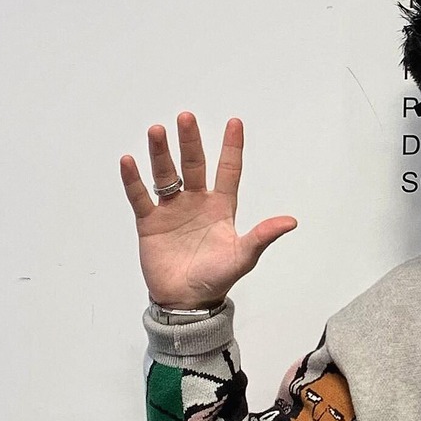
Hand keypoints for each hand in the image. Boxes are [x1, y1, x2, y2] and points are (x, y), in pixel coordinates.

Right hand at [120, 113, 296, 307]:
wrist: (186, 303)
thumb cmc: (216, 279)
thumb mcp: (243, 256)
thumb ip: (263, 236)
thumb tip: (291, 221)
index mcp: (221, 208)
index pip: (228, 171)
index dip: (231, 148)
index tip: (235, 122)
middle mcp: (196, 202)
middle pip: (193, 165)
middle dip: (190, 142)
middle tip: (186, 117)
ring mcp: (172, 210)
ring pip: (166, 175)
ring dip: (161, 153)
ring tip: (157, 131)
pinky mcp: (150, 222)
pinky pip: (140, 197)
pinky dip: (133, 180)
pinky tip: (129, 161)